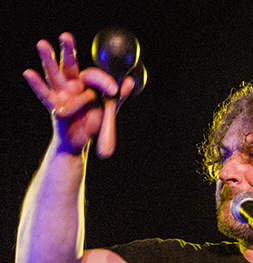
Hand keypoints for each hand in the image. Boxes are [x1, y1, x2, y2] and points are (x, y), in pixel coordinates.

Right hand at [23, 33, 134, 156]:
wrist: (81, 142)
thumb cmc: (92, 122)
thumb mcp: (108, 109)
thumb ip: (118, 96)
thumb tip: (130, 80)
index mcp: (85, 83)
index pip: (93, 76)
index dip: (103, 81)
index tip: (112, 90)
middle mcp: (71, 85)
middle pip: (69, 64)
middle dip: (67, 50)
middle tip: (66, 36)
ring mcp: (61, 94)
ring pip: (53, 74)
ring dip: (48, 59)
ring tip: (42, 44)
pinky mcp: (54, 106)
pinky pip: (45, 94)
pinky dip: (36, 84)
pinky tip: (28, 73)